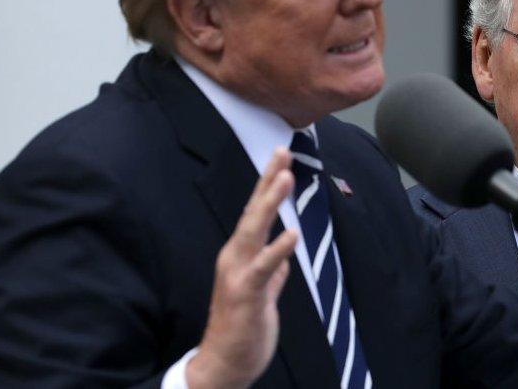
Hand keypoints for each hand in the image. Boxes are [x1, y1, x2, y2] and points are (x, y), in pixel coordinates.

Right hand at [186, 148, 298, 388]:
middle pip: (253, 211)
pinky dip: (278, 249)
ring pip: (254, 230)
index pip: (255, 212)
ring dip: (270, 203)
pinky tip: (292, 234)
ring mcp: (238, 273)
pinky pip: (264, 268)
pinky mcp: (247, 294)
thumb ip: (272, 275)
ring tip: (286, 178)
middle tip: (283, 152)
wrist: (225, 363)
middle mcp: (235, 257)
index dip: (267, 185)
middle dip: (268, 181)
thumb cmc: (241, 328)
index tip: (281, 158)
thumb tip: (283, 262)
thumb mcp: (262, 294)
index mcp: (240, 254)